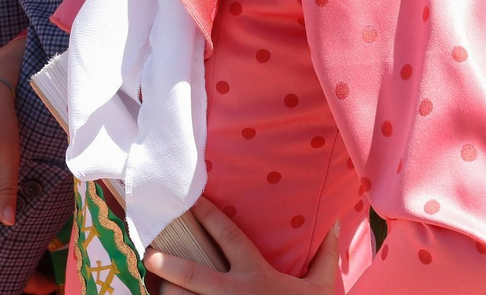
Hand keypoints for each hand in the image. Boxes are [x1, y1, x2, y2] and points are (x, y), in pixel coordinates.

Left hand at [144, 199, 339, 294]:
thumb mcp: (322, 288)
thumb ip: (326, 255)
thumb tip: (336, 223)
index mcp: (258, 276)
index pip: (228, 237)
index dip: (208, 216)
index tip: (190, 200)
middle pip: (196, 275)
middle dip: (170, 264)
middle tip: (150, 252)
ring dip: (170, 294)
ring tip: (156, 283)